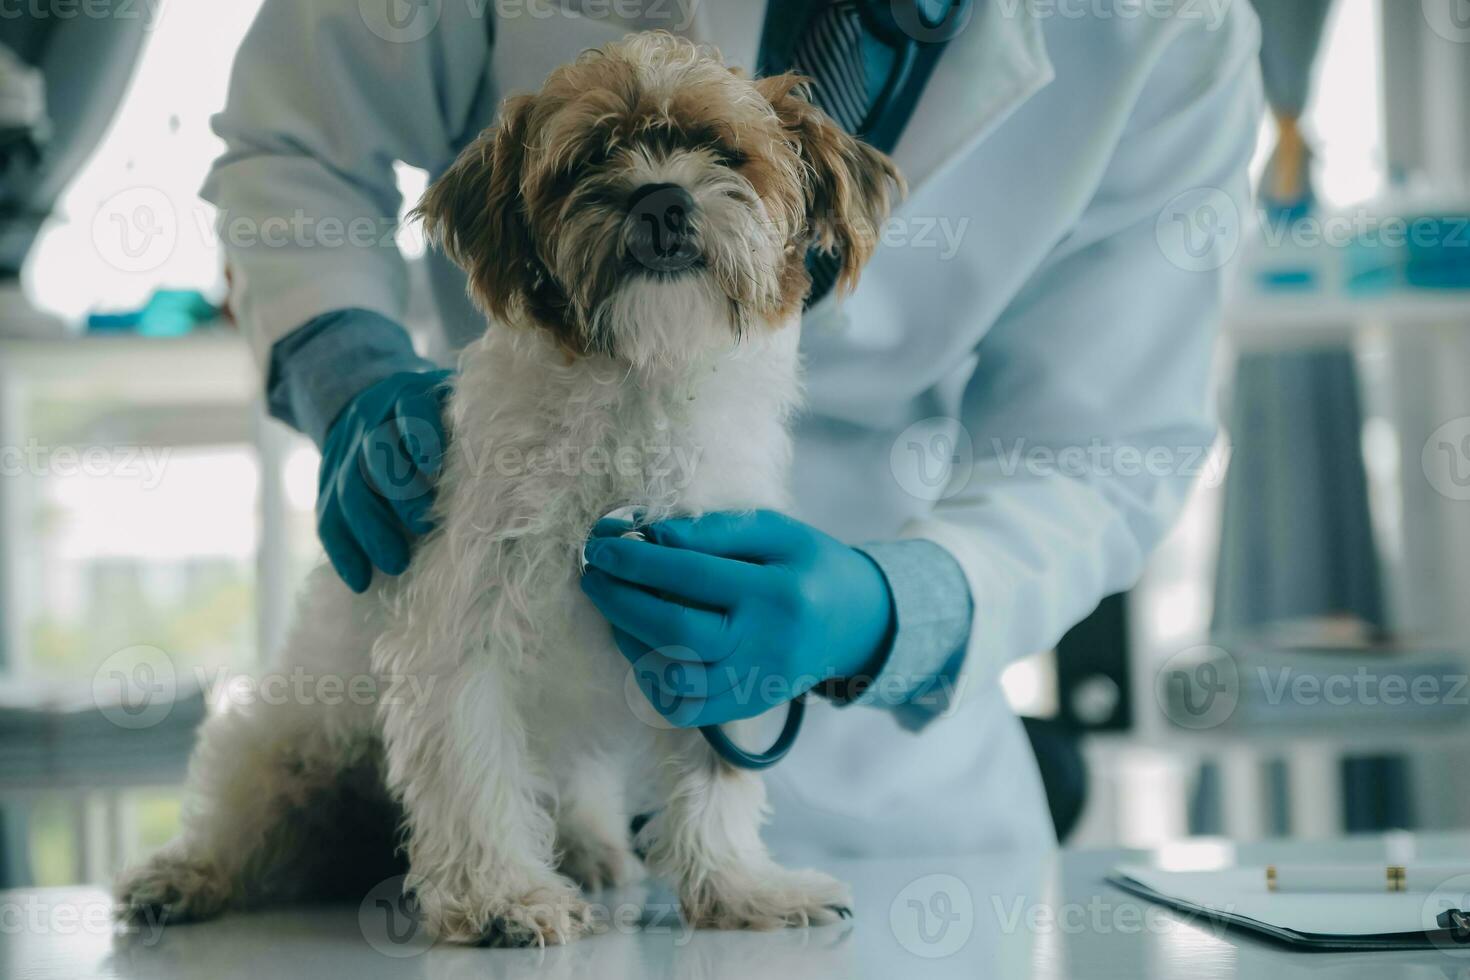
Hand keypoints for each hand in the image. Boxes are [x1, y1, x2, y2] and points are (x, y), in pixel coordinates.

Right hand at [317, 370, 452, 591]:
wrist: (367, 399)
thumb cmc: (433, 415)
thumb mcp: (449, 406)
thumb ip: (468, 433)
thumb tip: (508, 481)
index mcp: (406, 396)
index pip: (410, 412)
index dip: (420, 438)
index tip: (434, 468)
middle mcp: (370, 421)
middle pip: (375, 456)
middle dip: (398, 494)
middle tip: (421, 527)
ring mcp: (344, 451)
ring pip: (348, 491)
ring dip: (371, 531)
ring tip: (396, 564)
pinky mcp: (327, 481)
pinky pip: (328, 517)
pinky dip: (343, 550)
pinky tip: (359, 578)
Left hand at [579, 510, 894, 726]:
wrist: (854, 623)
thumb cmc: (807, 566)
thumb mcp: (775, 531)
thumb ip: (715, 531)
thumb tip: (649, 536)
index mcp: (778, 593)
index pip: (694, 577)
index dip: (638, 561)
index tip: (602, 544)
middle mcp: (766, 646)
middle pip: (676, 630)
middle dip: (621, 599)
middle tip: (593, 574)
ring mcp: (753, 684)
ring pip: (674, 677)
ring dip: (630, 639)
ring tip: (613, 605)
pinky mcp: (742, 707)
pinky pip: (683, 706)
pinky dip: (650, 677)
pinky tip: (639, 642)